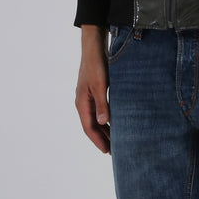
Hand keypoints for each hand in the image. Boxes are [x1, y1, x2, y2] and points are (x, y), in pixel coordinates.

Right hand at [75, 26, 110, 153]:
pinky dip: (107, 118)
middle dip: (103, 138)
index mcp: (82, 102)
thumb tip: (103, 122)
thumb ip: (102, 103)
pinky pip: (100, 109)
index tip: (108, 152)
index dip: (98, 141)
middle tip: (115, 151)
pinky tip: (115, 121)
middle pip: (92, 125)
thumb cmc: (96, 64)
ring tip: (116, 140)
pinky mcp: (95, 90)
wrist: (94, 46)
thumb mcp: (100, 85)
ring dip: (105, 129)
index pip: (89, 127)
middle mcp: (83, 101)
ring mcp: (88, 96)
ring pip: (96, 118)